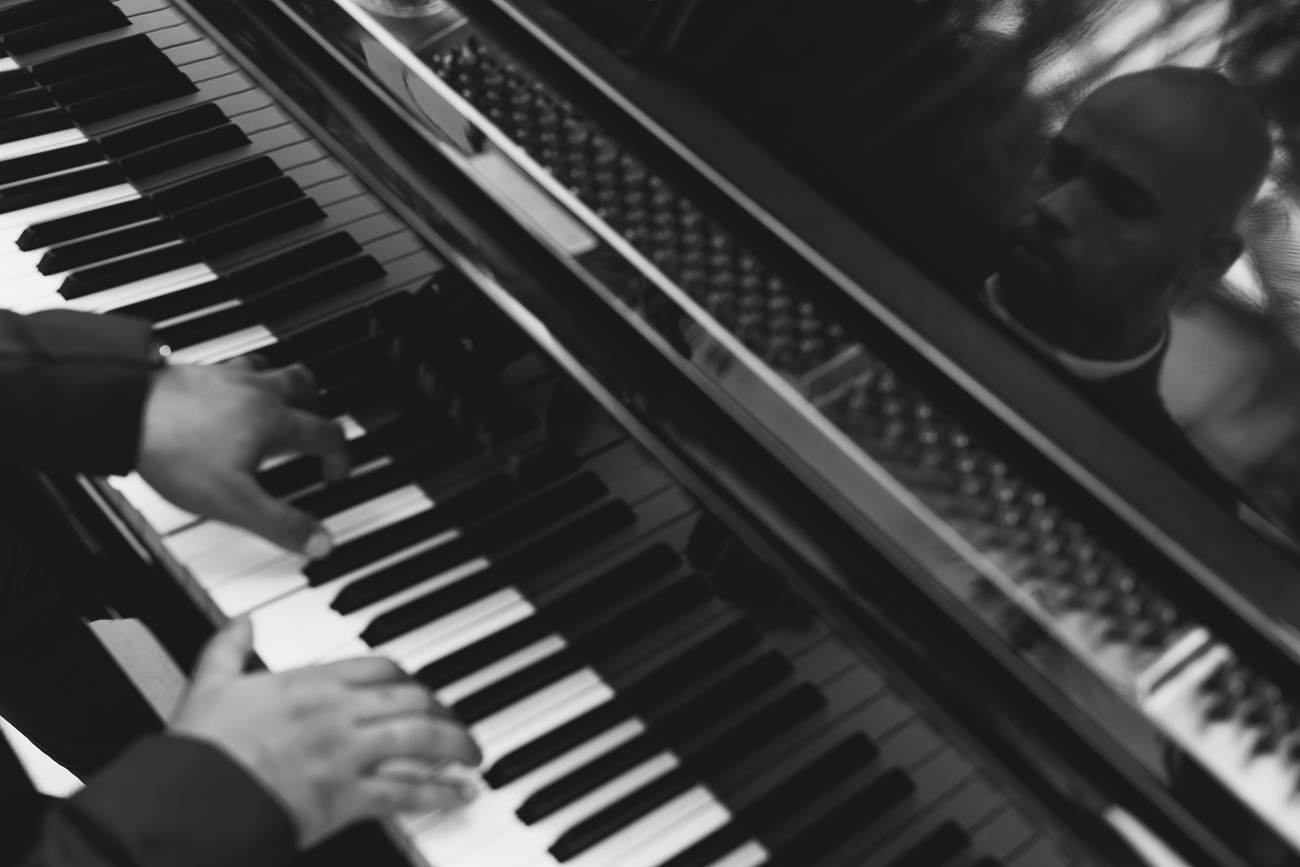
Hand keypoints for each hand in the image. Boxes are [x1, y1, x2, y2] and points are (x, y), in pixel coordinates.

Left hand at [137, 359, 350, 555]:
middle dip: (317, 406)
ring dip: (280, 384)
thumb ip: (281, 523)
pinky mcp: (195, 372)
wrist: (124, 411)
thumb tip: (320, 542)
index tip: (335, 472)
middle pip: (304, 386)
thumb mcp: (234, 502)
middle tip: (316, 424)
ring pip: (268, 369)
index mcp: (274, 422)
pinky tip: (223, 394)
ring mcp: (224, 378)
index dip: (339, 455)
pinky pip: (229, 367)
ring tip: (276, 401)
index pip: (326, 433)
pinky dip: (238, 379)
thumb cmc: (177, 452)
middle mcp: (256, 392)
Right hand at [171, 617, 480, 846]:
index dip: (406, 676)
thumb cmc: (201, 750)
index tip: (417, 686)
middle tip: (455, 722)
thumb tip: (241, 621)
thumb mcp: (210, 685)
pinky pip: (407, 792)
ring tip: (473, 754)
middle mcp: (338, 714)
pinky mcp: (348, 798)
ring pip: (420, 738)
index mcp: (311, 684)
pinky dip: (441, 793)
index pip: (378, 667)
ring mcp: (347, 755)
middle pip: (411, 699)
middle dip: (442, 709)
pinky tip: (460, 795)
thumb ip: (229, 649)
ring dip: (456, 744)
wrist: (193, 801)